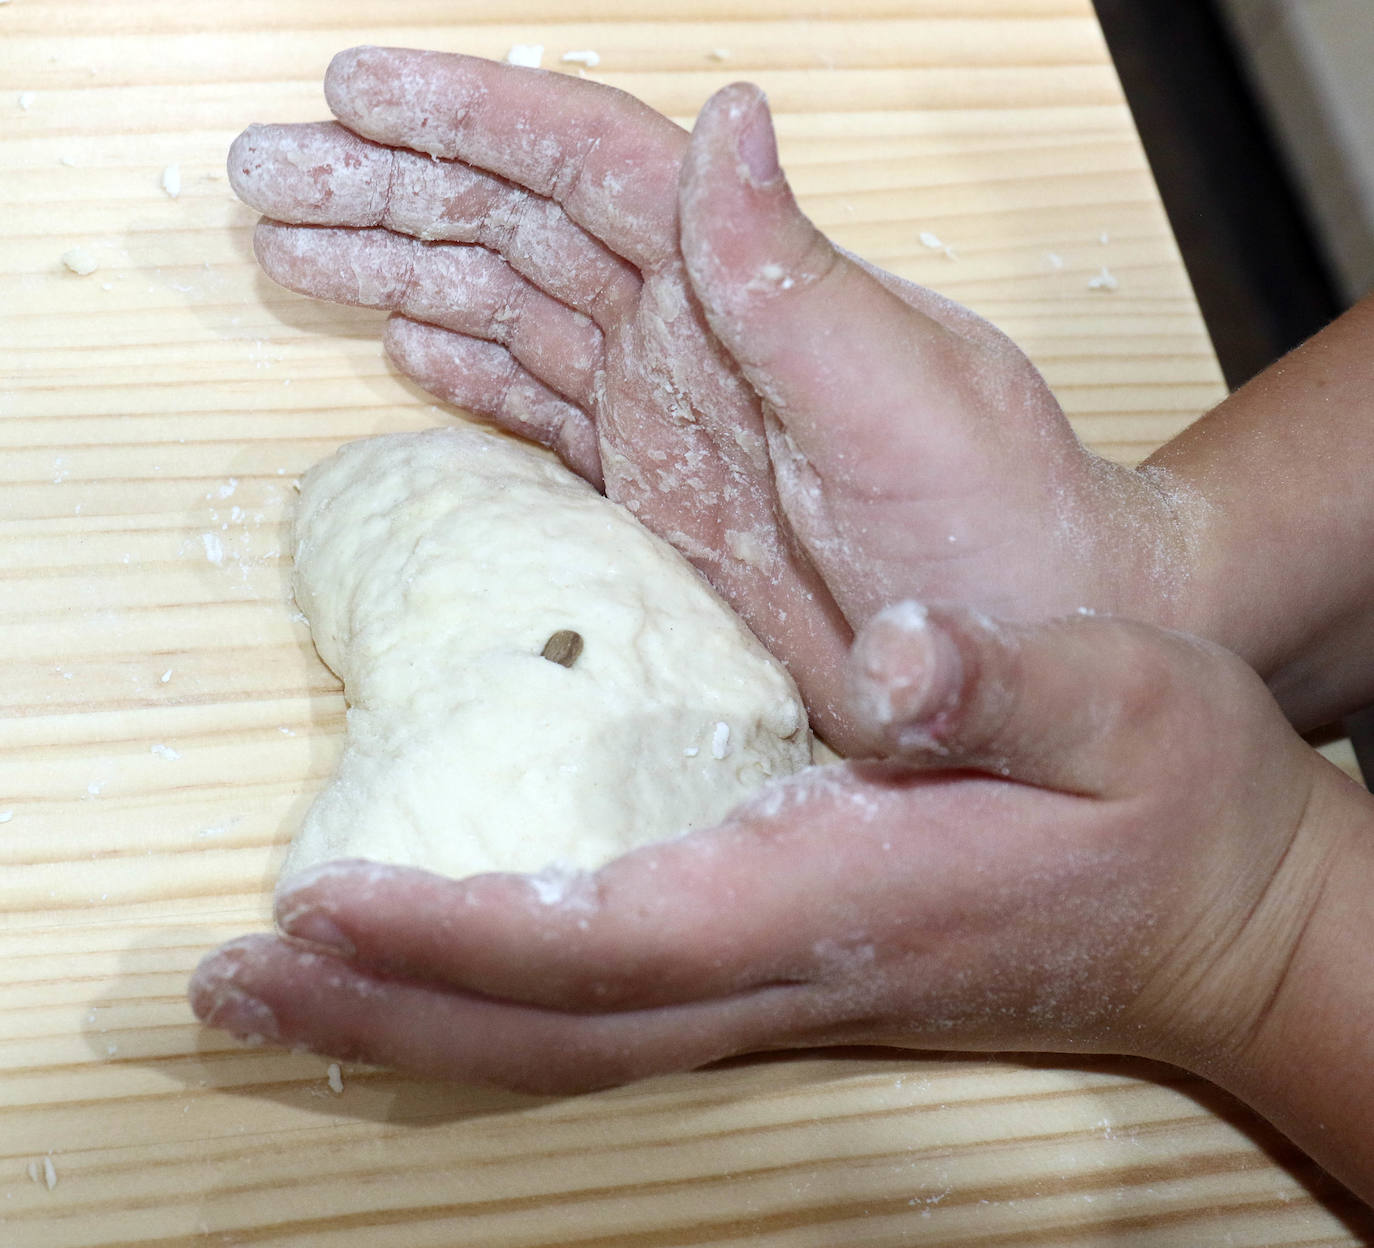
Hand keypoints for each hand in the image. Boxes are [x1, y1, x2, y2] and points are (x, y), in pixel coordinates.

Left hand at [190, 603, 1336, 1099]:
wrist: (1220, 920)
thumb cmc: (1175, 810)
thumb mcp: (1130, 710)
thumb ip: (1012, 687)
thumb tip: (902, 657)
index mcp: (841, 897)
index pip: (614, 937)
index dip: (462, 932)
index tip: (322, 896)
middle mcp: (786, 970)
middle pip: (551, 1028)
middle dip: (386, 1008)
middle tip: (237, 975)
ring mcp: (779, 993)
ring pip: (565, 1042)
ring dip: (414, 1021)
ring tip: (285, 984)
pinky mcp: (783, 977)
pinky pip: (605, 1016)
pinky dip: (490, 1005)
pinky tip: (430, 970)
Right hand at [228, 47, 1202, 746]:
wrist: (1029, 638)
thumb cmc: (998, 523)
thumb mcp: (902, 396)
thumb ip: (797, 272)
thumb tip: (732, 117)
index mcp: (742, 285)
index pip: (584, 164)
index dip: (465, 120)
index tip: (349, 95)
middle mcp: (692, 332)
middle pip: (517, 226)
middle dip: (390, 192)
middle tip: (266, 178)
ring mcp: (668, 411)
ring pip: (509, 310)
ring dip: (402, 274)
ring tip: (298, 252)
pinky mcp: (660, 492)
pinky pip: (542, 410)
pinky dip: (468, 375)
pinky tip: (408, 347)